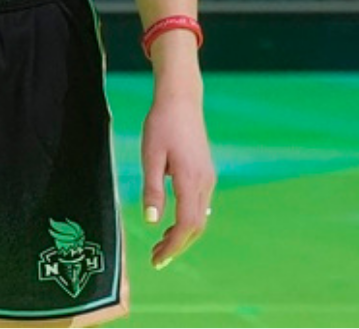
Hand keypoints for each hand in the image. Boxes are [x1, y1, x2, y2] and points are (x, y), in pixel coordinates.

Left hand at [140, 85, 214, 269]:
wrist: (181, 100)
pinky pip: (200, 204)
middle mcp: (204, 182)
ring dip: (183, 233)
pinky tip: (173, 222)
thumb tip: (152, 221)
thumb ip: (152, 189)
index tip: (157, 259)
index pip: (187, 225)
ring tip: (161, 243)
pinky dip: (188, 219)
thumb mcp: (150, 156)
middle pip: (197, 226)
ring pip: (201, 216)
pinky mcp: (206, 172)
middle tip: (156, 257)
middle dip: (178, 245)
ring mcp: (208, 177)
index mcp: (190, 179)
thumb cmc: (161, 124)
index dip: (173, 246)